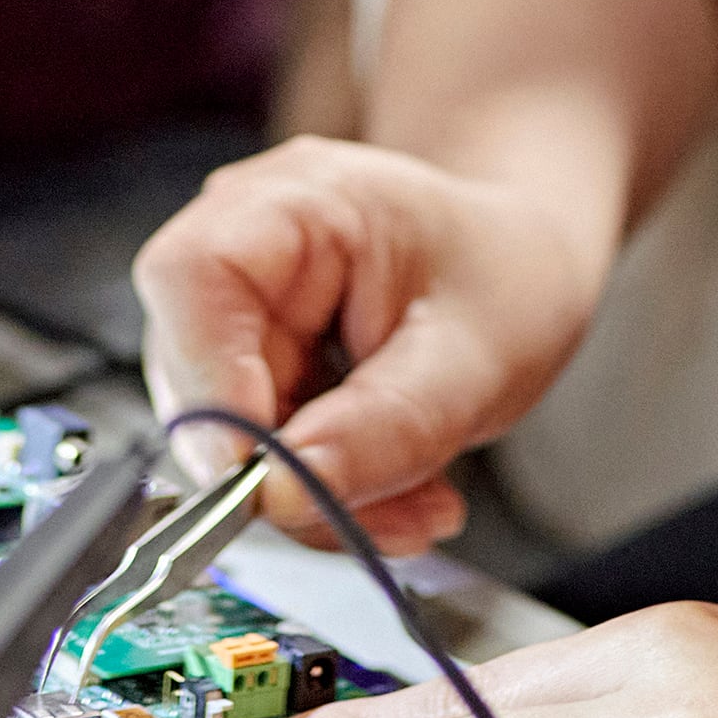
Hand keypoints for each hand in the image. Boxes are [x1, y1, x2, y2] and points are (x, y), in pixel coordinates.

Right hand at [133, 137, 609, 554]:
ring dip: (317, 493)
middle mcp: (248, 243)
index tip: (262, 477)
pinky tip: (400, 490)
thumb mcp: (477, 359)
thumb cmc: (506, 273)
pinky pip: (261, 449)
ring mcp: (245, 305)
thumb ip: (387, 424)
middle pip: (202, 375)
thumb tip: (281, 495)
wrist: (523, 263)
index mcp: (299, 201)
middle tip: (387, 517)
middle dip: (286, 470)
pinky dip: (327, 486)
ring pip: (227, 433)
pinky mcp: (256, 360)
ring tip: (419, 503)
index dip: (208, 383)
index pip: (193, 276)